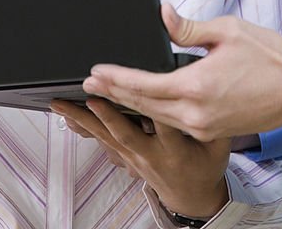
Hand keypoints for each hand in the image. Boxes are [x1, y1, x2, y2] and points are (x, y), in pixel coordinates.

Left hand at [50, 98, 229, 218]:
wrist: (192, 197)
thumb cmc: (206, 165)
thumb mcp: (219, 143)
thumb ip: (211, 118)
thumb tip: (201, 88)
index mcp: (176, 150)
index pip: (162, 122)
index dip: (147, 103)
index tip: (134, 84)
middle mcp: (151, 155)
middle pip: (125, 131)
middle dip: (106, 110)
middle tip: (90, 90)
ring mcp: (135, 159)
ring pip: (106, 137)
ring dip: (83, 119)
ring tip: (62, 103)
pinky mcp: (126, 158)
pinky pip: (103, 142)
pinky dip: (84, 128)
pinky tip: (67, 116)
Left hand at [82, 3, 281, 140]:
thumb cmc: (270, 57)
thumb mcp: (226, 31)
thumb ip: (188, 27)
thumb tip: (162, 15)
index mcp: (197, 87)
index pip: (144, 84)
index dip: (116, 78)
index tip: (95, 71)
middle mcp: (196, 113)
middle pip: (144, 106)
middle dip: (114, 93)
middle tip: (89, 84)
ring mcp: (204, 126)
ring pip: (157, 118)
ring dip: (130, 105)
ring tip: (108, 93)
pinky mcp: (213, 131)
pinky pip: (174, 125)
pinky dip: (153, 114)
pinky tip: (143, 106)